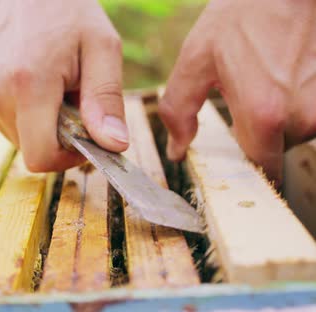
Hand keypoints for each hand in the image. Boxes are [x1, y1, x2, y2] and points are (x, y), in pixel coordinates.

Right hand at [0, 0, 128, 171]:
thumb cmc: (69, 12)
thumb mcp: (102, 48)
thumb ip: (107, 100)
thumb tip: (113, 145)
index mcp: (27, 84)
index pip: (41, 157)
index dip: (68, 157)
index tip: (86, 135)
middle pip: (31, 149)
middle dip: (57, 134)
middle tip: (70, 96)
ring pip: (18, 139)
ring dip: (40, 123)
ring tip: (50, 86)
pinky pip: (4, 123)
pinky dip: (23, 113)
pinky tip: (30, 83)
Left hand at [160, 0, 315, 183]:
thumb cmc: (241, 17)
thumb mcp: (196, 61)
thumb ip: (179, 112)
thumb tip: (176, 151)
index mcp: (263, 114)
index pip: (259, 170)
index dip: (244, 168)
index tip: (232, 157)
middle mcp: (302, 116)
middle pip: (277, 151)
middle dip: (257, 136)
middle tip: (244, 99)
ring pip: (296, 133)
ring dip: (278, 119)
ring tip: (265, 81)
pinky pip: (312, 114)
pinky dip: (296, 104)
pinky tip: (283, 77)